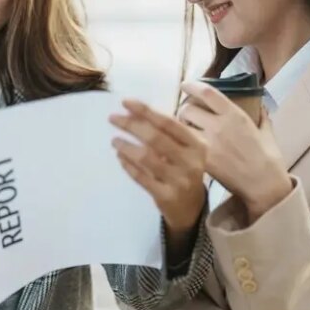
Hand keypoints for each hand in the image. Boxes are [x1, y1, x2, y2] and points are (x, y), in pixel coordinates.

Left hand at [110, 99, 206, 238]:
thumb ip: (165, 132)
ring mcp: (179, 180)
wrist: (191, 207)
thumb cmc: (184, 169)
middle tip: (113, 118)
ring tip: (114, 140)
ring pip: (146, 158)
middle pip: (155, 138)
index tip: (125, 102)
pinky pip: (141, 177)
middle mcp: (191, 161)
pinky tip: (120, 157)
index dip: (146, 111)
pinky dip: (128, 165)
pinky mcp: (166, 196)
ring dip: (126, 146)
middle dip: (131, 125)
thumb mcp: (184, 149)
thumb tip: (132, 113)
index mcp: (197, 145)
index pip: (168, 123)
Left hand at [179, 83, 292, 221]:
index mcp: (234, 115)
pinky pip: (183, 146)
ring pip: (181, 127)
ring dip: (179, 126)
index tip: (185, 85)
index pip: (207, 93)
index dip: (192, 85)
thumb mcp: (267, 133)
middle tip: (186, 114)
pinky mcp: (202, 160)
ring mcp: (208, 143)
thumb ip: (261, 118)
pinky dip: (181, 144)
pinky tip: (183, 147)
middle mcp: (219, 125)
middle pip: (188, 108)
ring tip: (183, 130)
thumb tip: (260, 107)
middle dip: (184, 109)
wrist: (263, 185)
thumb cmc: (269, 159)